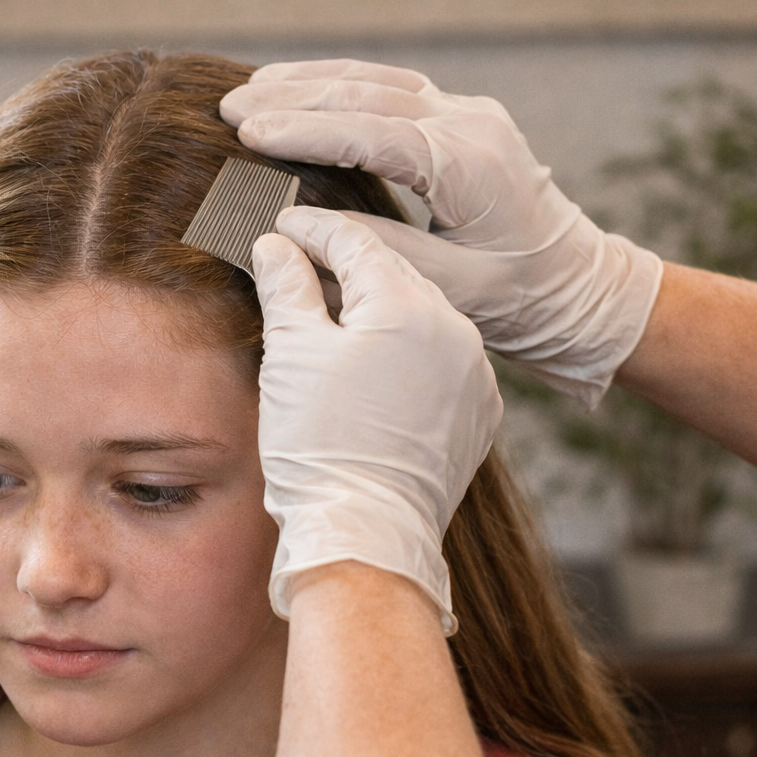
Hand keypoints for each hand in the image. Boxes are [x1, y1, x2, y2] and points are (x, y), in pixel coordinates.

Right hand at [223, 58, 662, 408]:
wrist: (578, 288)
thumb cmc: (518, 298)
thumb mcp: (445, 286)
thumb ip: (372, 247)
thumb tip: (296, 222)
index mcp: (471, 166)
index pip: (374, 135)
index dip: (307, 131)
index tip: (250, 133)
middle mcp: (472, 126)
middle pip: (370, 96)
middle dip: (295, 99)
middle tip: (230, 107)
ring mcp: (469, 117)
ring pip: (377, 82)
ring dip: (309, 84)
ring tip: (250, 91)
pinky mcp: (461, 123)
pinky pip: (391, 90)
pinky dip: (339, 87)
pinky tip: (300, 90)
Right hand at [255, 207, 502, 633]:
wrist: (366, 531)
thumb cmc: (320, 444)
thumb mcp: (291, 355)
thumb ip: (286, 287)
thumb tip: (276, 245)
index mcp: (406, 305)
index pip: (355, 242)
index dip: (313, 230)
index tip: (284, 225)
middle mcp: (454, 329)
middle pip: (392, 277)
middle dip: (347, 268)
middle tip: (303, 262)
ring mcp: (474, 374)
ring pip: (420, 321)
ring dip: (380, 314)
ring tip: (337, 320)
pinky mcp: (479, 414)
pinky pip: (441, 365)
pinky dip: (408, 357)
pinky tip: (376, 373)